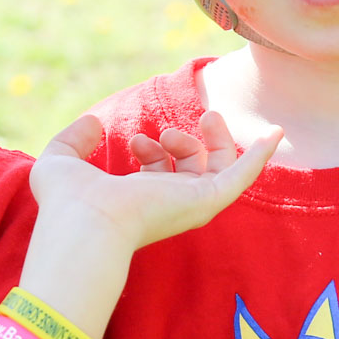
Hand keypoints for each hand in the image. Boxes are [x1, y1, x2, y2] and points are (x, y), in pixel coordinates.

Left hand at [29, 112, 282, 252]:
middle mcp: (167, 205)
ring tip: (205, 117)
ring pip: (219, 169)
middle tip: (171, 130)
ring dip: (214, 139)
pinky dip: (260, 154)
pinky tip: (276, 132)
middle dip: (186, 142)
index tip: (135, 141)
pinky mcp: (205, 200)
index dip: (153, 150)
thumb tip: (93, 122)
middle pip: (194, 171)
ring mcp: (189, 203)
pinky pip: (242, 176)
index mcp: (138, 201)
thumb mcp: (61, 160)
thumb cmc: (68, 201)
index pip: (161, 175)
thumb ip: (73, 139)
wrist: (85, 221)